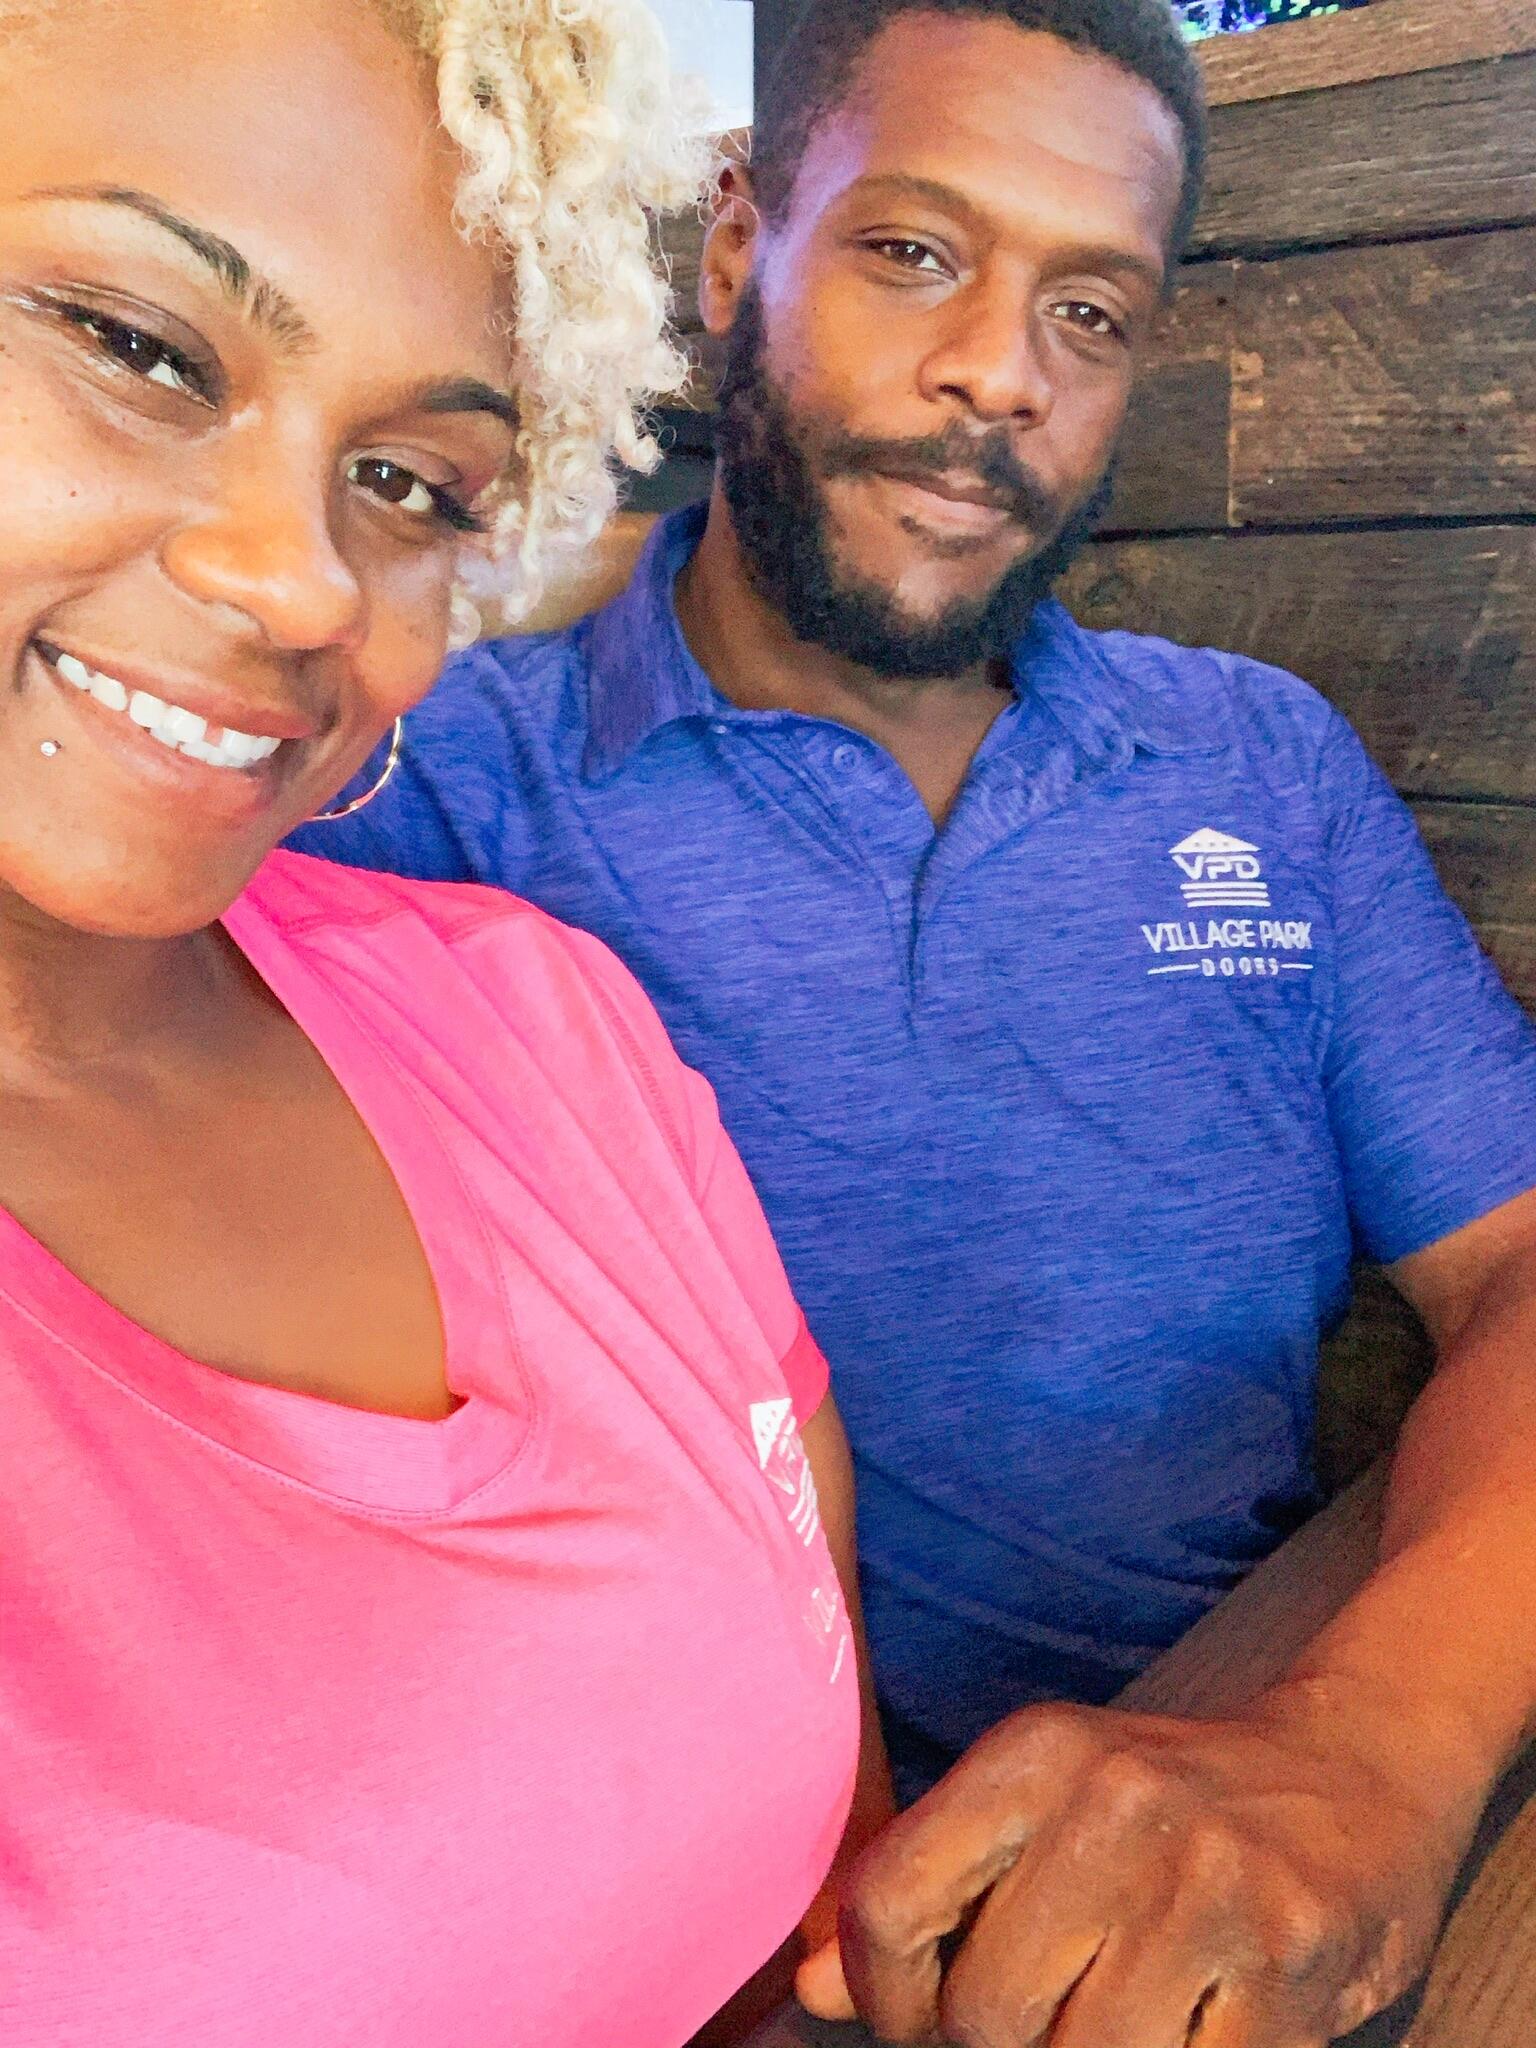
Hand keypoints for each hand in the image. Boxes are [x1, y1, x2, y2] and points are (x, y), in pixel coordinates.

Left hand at [798, 1691, 1475, 2046]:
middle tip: (1047, 2023)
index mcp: (1034, 1753)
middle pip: (983, 2011)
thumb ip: (932, 1890)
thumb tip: (815, 1988)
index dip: (886, 1997)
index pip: (890, 1899)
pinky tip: (1199, 2028)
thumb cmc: (1172, 1805)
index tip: (922, 2019)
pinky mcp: (1289, 1954)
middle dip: (1000, 2047)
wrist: (1359, 1763)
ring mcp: (1205, 1878)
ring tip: (1126, 2018)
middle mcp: (1112, 1800)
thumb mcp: (1042, 1807)